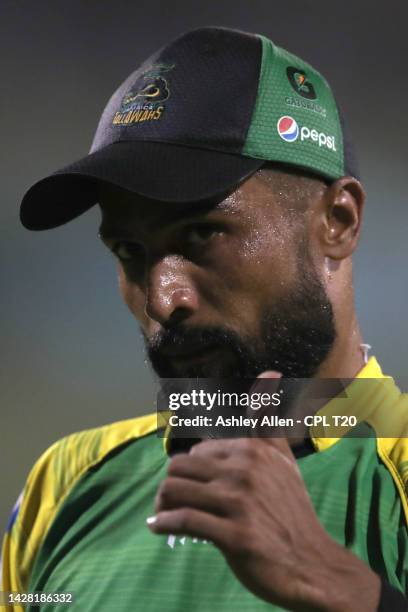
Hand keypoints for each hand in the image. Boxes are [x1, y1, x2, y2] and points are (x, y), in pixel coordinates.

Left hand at [148, 372, 380, 610]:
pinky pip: (183, 521)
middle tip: (169, 503)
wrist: (311, 562)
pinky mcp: (234, 535)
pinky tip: (160, 529)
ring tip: (163, 514)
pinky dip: (164, 524)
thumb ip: (268, 420)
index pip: (196, 453)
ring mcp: (239, 502)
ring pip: (174, 491)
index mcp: (252, 450)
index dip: (188, 471)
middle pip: (178, 469)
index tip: (190, 487)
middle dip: (169, 487)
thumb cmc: (291, 509)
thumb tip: (271, 372)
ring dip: (161, 505)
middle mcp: (244, 469)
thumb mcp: (282, 458)